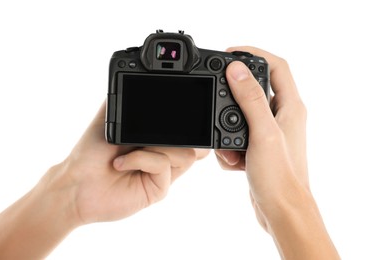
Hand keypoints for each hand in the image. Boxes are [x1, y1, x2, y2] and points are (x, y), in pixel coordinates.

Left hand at [45, 102, 209, 223]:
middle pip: (196, 143)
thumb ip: (124, 98)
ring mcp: (163, 174)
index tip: (179, 109)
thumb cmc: (90, 154)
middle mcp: (163, 155)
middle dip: (179, 133)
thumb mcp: (109, 118)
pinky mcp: (159, 189)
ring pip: (186, 155)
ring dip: (156, 147)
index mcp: (157, 139)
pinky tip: (121, 163)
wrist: (77, 183)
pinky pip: (164, 166)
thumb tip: (136, 76)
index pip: (185, 128)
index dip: (188, 120)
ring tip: (130, 148)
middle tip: (149, 134)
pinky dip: (142, 159)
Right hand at [215, 47, 338, 258]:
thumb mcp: (262, 133)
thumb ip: (249, 99)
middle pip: (255, 90)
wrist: (281, 211)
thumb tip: (236, 70)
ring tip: (229, 149)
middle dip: (233, 97)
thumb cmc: (280, 176)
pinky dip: (229, 148)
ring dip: (227, 130)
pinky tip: (233, 163)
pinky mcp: (258, 149)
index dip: (254, 54)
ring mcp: (270, 134)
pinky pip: (237, 138)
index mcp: (290, 107)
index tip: (230, 54)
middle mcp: (282, 117)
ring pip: (241, 117)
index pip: (276, 66)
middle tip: (216, 98)